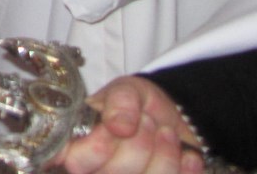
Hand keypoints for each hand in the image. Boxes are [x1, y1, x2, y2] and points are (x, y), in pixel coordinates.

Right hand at [57, 76, 202, 172]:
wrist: (177, 119)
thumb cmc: (139, 106)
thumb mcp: (126, 90)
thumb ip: (119, 101)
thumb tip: (118, 127)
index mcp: (77, 144)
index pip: (71, 159)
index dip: (94, 149)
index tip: (116, 129)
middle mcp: (96, 170)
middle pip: (111, 173)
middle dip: (137, 144)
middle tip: (147, 121)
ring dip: (164, 153)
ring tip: (166, 132)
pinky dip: (186, 168)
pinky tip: (185, 154)